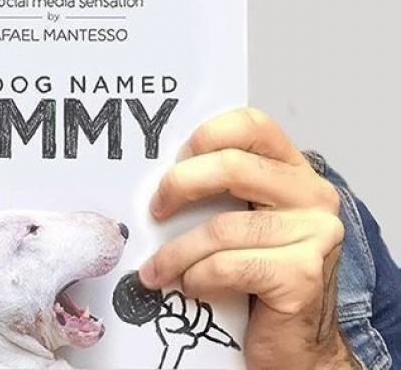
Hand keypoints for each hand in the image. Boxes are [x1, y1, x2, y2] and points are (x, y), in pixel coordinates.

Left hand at [138, 108, 361, 368]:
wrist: (295, 344)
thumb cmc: (259, 274)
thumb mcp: (242, 218)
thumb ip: (220, 189)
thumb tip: (158, 172)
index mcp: (294, 170)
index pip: (253, 125)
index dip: (209, 134)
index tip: (176, 158)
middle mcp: (312, 195)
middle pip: (232, 166)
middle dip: (180, 185)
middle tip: (156, 208)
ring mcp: (314, 234)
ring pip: (222, 226)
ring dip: (177, 251)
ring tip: (157, 267)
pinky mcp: (304, 275)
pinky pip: (229, 265)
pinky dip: (198, 276)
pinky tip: (191, 285)